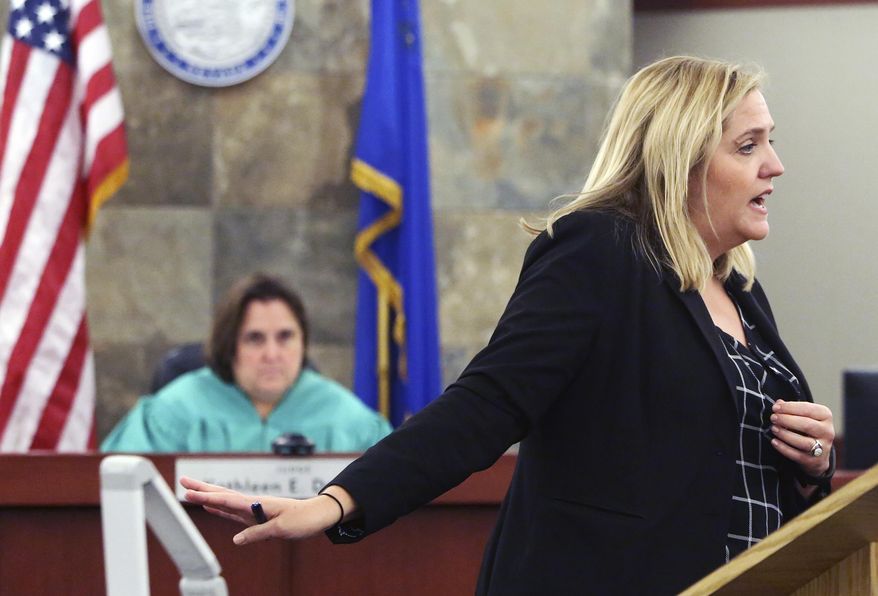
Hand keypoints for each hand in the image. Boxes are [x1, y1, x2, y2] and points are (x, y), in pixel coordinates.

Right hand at [180, 477, 348, 544]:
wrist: (319, 515)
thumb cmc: (303, 520)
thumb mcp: (281, 529)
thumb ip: (258, 533)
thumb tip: (236, 540)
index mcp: (257, 505)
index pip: (226, 500)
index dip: (206, 498)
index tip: (188, 493)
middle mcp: (253, 504)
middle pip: (222, 495)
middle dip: (201, 489)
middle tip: (181, 480)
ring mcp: (254, 509)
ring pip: (225, 501)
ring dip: (208, 497)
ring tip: (190, 492)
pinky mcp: (257, 516)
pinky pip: (234, 512)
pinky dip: (220, 509)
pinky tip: (211, 508)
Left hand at [769, 399, 834, 476]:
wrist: (818, 454)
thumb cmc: (807, 429)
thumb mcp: (803, 416)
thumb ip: (792, 409)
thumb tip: (778, 403)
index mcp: (825, 416)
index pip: (808, 409)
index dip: (790, 407)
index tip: (775, 407)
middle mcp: (827, 432)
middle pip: (807, 425)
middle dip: (787, 420)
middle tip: (773, 417)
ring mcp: (823, 448)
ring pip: (803, 442)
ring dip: (786, 434)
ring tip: (774, 428)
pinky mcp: (814, 461)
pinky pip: (797, 455)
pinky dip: (784, 448)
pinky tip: (774, 441)